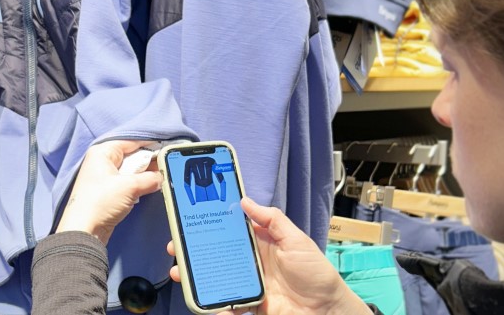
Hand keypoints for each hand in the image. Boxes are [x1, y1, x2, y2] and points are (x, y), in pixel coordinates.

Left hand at [56, 140, 161, 244]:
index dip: (150, 144)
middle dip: (149, 161)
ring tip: (161, 176)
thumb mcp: (130, 186)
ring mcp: (104, 176)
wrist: (83, 232)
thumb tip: (162, 177)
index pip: (132, 141)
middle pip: (132, 155)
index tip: (168, 148)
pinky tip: (150, 186)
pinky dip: (138, 183)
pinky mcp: (108, 191)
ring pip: (131, 169)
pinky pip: (128, 181)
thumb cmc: (101, 202)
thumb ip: (151, 178)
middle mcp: (102, 161)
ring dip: (145, 174)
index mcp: (103, 152)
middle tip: (166, 165)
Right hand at [167, 197, 371, 314]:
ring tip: (180, 271)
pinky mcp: (247, 307)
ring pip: (216, 278)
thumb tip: (245, 201)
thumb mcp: (296, 240)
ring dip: (196, 275)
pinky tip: (200, 297)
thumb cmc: (315, 273)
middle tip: (176, 246)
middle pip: (218, 254)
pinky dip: (212, 303)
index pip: (231, 230)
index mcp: (260, 244)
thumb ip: (272, 220)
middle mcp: (251, 263)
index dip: (212, 225)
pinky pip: (225, 304)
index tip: (192, 219)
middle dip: (195, 250)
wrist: (327, 313)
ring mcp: (248, 285)